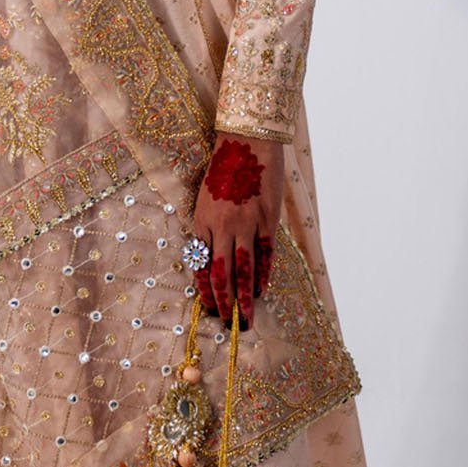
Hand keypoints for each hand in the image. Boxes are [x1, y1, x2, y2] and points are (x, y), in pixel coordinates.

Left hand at [191, 131, 282, 328]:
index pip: (200, 265)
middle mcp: (221, 226)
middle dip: (223, 303)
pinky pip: (265, 254)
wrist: (246, 141)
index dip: (204, 290)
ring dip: (244, 298)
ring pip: (244, 270)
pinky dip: (264, 276)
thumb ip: (207, 226)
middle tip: (227, 324)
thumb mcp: (205, 197)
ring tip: (246, 319)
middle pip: (221, 274)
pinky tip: (261, 291)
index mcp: (201, 221)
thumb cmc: (223, 168)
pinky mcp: (267, 219)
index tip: (207, 308)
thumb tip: (209, 256)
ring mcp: (245, 223)